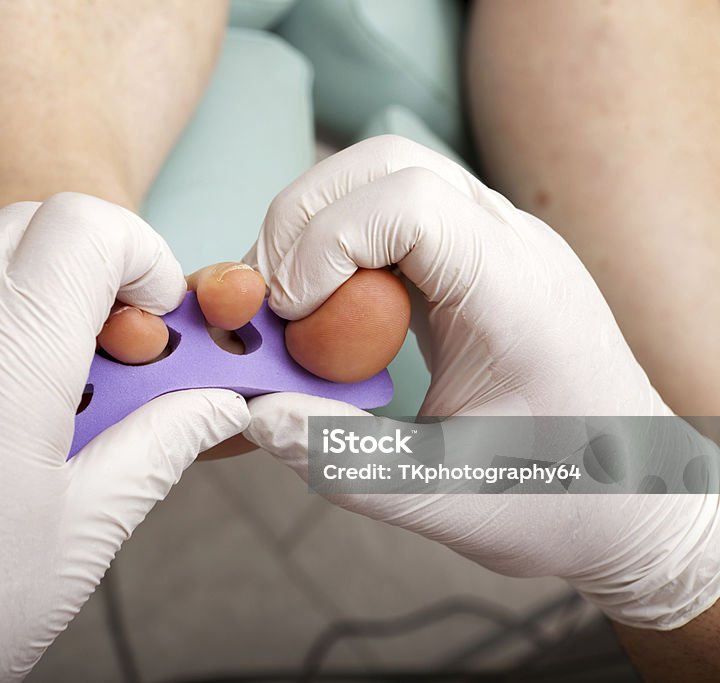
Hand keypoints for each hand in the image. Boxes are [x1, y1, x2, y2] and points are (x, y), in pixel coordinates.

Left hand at [0, 194, 248, 680]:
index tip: (156, 314)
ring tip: (58, 405)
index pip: (82, 226)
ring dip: (37, 307)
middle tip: (118, 353)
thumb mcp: (86, 528)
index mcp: (4, 358)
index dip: (140, 252)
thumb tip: (215, 406)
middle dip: (92, 268)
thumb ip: (163, 444)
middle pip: (29, 228)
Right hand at [242, 136, 719, 631]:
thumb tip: (254, 414)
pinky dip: (344, 241)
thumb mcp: (444, 498)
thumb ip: (345, 458)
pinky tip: (328, 307)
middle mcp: (513, 244)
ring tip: (289, 304)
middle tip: (268, 301)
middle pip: (388, 162)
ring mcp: (500, 239)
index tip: (288, 316)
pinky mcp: (481, 254)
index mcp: (516, 294)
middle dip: (303, 217)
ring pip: (389, 172)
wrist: (635, 495)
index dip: (326, 243)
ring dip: (318, 222)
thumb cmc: (560, 498)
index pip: (410, 204)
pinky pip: (399, 209)